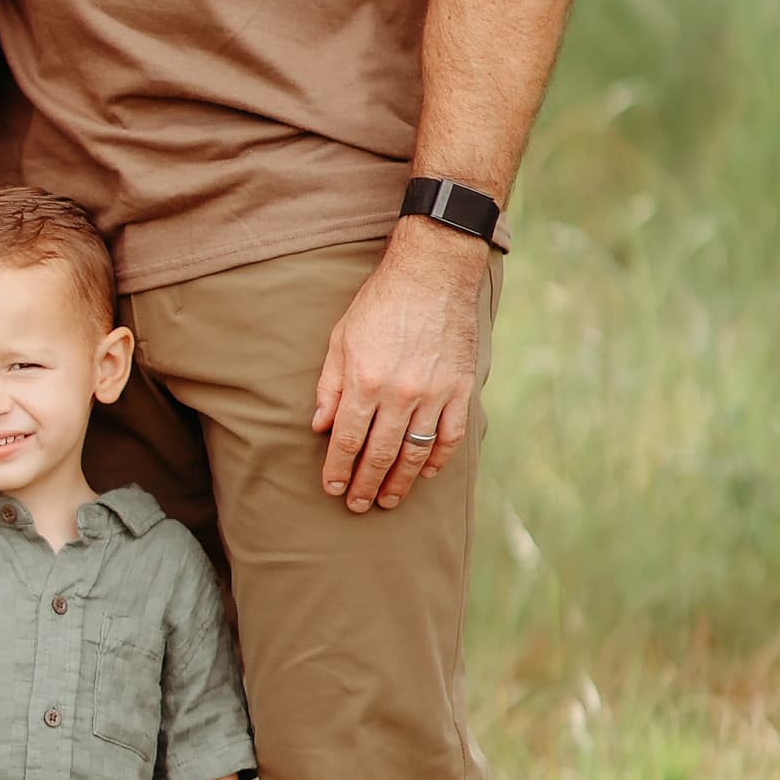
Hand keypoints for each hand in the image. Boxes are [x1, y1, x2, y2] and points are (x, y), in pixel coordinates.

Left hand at [311, 224, 485, 514]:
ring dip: (400, 481)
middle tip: (357, 505)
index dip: (338, 470)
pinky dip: (438, 460)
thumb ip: (329, 386)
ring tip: (388, 499)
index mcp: (365, 381)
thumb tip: (319, 427)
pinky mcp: (461, 389)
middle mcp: (400, 394)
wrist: (432, 274)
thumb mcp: (341, 339)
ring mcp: (434, 394)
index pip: (347, 441)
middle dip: (366, 485)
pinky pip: (450, 437)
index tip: (332, 488)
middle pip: (379, 455)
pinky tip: (426, 474)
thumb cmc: (380, 303)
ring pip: (415, 454)